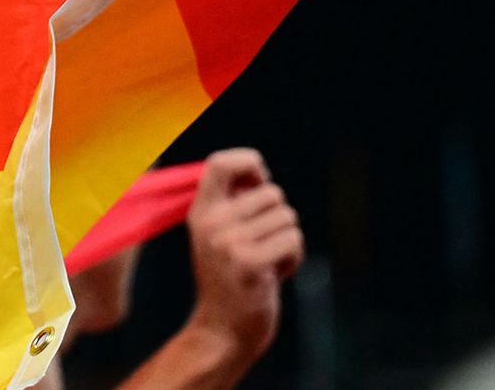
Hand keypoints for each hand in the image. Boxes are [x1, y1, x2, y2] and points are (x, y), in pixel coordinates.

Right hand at [178, 148, 302, 367]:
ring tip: (267, 263)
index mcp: (200, 212)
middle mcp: (211, 224)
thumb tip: (257, 169)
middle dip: (279, 218)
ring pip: (287, 218)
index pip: (221, 162)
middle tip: (262, 246)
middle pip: (272, 193)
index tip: (258, 183)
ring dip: (287, 241)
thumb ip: (233, 203)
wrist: (223, 332)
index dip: (250, 163)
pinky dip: (293, 258)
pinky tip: (275, 275)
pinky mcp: (250, 264)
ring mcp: (229, 244)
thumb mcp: (219, 236)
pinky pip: (293, 239)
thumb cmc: (231, 280)